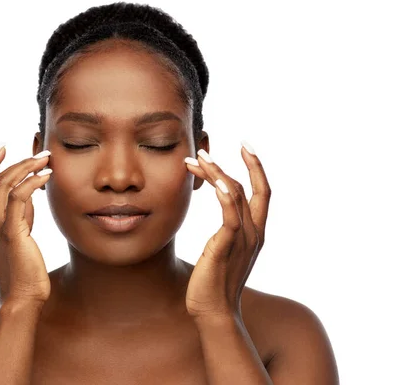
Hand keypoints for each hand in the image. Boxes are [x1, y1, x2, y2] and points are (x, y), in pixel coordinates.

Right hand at [0, 145, 52, 306]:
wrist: (22, 299)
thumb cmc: (23, 270)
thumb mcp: (17, 237)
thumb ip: (19, 215)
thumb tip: (28, 192)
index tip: (1, 147)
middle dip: (14, 161)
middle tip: (39, 153)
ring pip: (5, 185)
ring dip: (27, 167)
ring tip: (46, 160)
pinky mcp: (11, 234)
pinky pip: (19, 198)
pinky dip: (32, 182)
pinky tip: (46, 177)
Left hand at [184, 143, 270, 319]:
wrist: (213, 312)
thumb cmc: (214, 282)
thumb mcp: (223, 249)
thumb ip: (227, 229)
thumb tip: (221, 212)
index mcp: (256, 232)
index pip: (262, 192)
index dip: (257, 167)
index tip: (245, 145)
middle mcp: (254, 233)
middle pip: (249, 188)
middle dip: (230, 164)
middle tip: (204, 151)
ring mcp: (242, 241)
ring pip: (235, 196)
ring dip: (215, 174)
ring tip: (194, 161)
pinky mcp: (226, 248)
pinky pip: (229, 217)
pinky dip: (224, 198)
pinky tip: (214, 183)